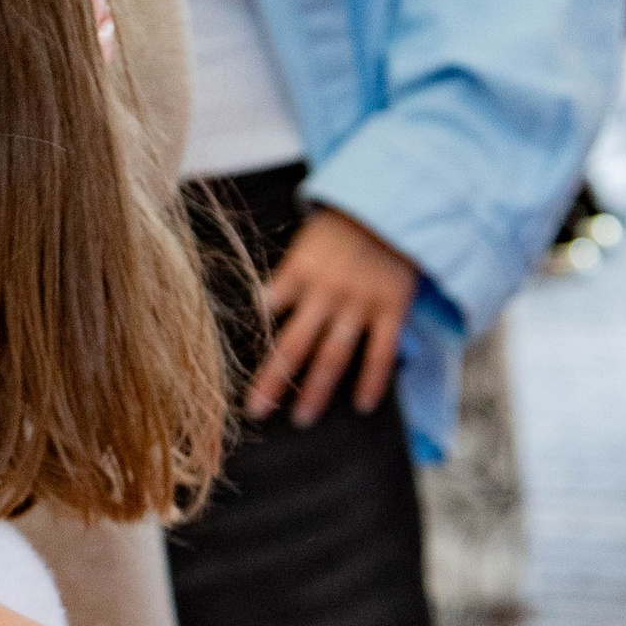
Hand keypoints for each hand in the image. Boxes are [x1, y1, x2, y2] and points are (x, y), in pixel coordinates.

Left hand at [249, 209, 418, 427]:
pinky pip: (381, 351)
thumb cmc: (339, 231)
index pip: (268, 312)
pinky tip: (363, 406)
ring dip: (317, 390)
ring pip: (334, 354)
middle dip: (274, 380)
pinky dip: (372, 380)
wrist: (391, 208)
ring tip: (302, 418)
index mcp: (300, 273)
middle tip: (257, 410)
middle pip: (294, 344)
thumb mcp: (303, 244)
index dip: (251, 341)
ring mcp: (360, 303)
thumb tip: (260, 308)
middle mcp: (327, 292)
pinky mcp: (392, 308)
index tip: (233, 363)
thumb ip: (285, 278)